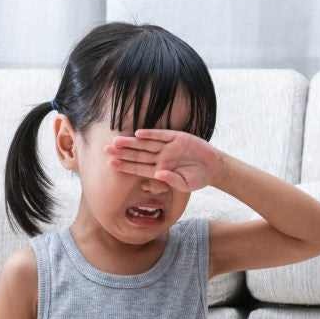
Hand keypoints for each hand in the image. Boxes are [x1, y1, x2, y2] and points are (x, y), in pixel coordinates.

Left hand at [106, 129, 224, 191]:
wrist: (213, 167)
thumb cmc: (197, 178)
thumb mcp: (186, 184)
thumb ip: (172, 180)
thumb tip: (158, 174)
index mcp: (160, 170)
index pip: (138, 168)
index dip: (124, 165)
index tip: (110, 164)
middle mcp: (161, 157)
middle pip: (138, 154)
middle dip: (122, 152)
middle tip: (105, 149)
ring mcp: (168, 147)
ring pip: (146, 144)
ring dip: (131, 142)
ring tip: (116, 141)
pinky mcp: (177, 137)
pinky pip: (162, 135)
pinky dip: (151, 134)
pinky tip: (138, 133)